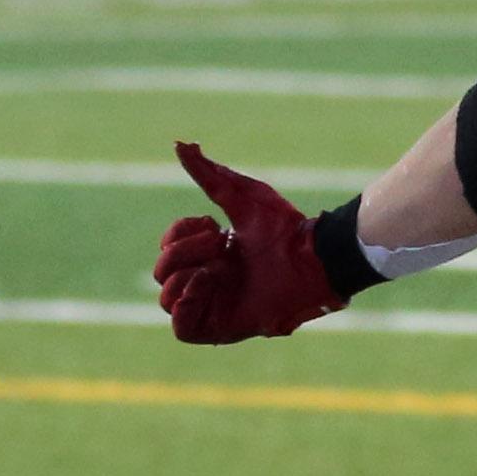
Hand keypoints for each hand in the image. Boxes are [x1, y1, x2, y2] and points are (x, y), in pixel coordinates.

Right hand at [154, 140, 345, 340]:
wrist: (314, 259)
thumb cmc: (286, 229)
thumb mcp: (243, 197)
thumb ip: (210, 175)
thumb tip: (180, 145)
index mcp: (211, 253)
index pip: (168, 246)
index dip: (179, 233)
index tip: (212, 223)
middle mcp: (209, 279)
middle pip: (162, 272)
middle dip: (184, 252)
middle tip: (220, 243)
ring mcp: (214, 305)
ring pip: (167, 300)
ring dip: (183, 277)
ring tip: (214, 268)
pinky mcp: (223, 328)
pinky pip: (182, 331)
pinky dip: (185, 307)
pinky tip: (206, 283)